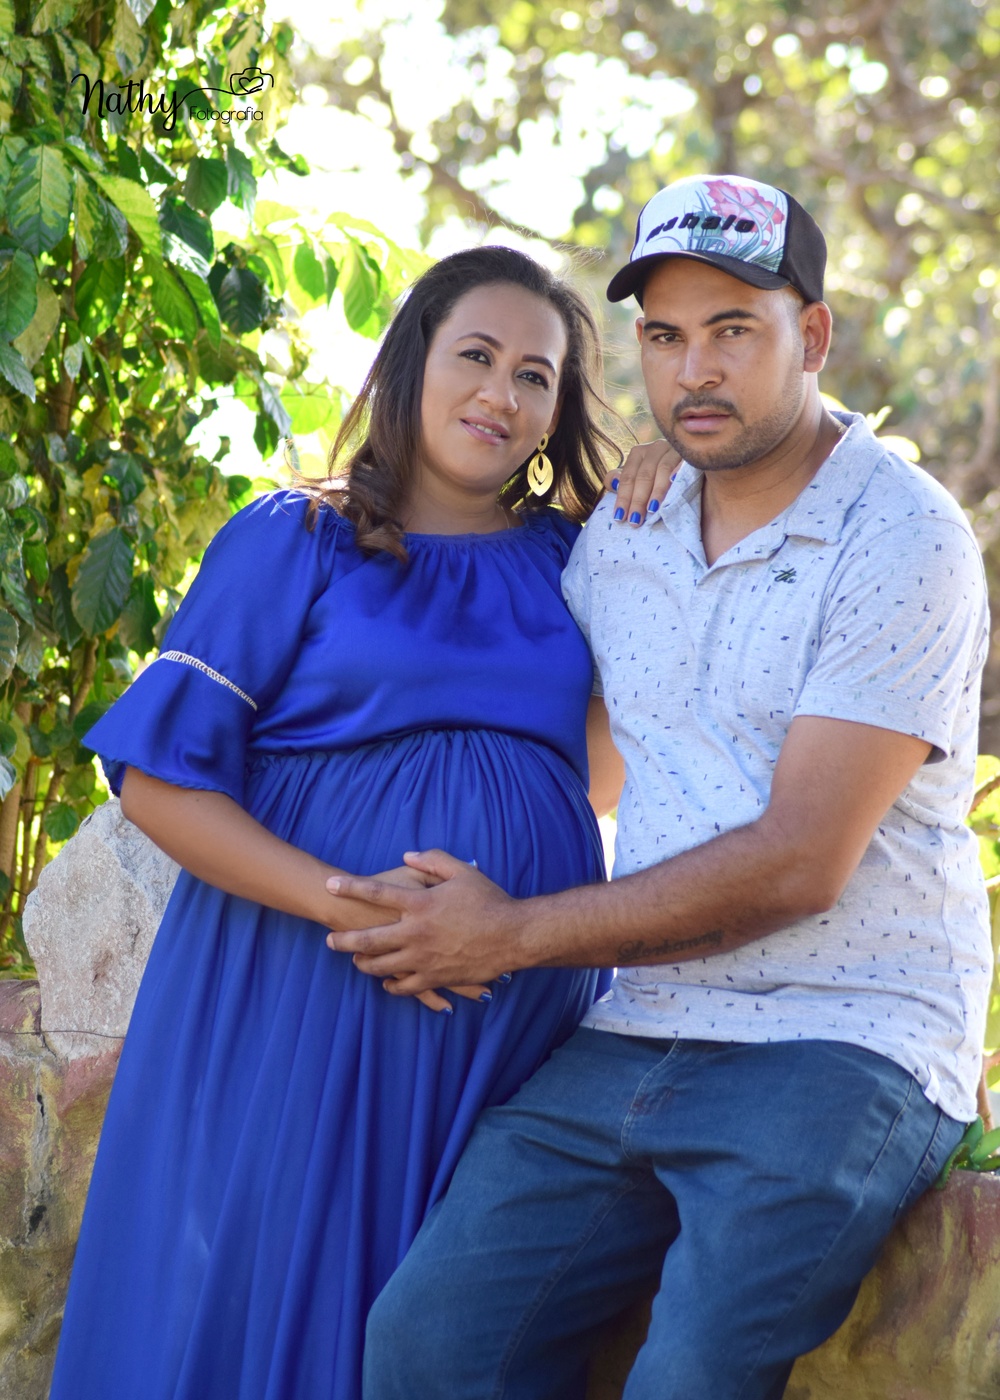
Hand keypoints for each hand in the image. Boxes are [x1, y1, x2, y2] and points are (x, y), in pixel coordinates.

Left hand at [326, 849, 520, 994]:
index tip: (330, 885)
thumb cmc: (489, 901)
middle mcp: (416, 932)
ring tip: (355, 960)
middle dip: (343, 939)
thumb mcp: (463, 872)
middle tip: (330, 939)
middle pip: (367, 938)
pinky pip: (404, 986)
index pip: (375, 893)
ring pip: (380, 966)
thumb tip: (407, 856)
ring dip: (363, 963)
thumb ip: (433, 860)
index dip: (349, 888)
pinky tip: (386, 981)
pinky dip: (391, 985)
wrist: (514, 936)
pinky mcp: (435, 977)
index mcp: (421, 903)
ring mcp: (423, 958)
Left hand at [605, 439, 680, 526]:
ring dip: (656, 491)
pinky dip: (677, 472)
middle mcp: (655, 448)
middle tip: (635, 520)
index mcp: (639, 453)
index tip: (620, 518)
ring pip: (662, 469)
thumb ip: (623, 481)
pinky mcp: (691, 455)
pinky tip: (673, 482)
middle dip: (638, 499)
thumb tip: (613, 483)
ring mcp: (674, 450)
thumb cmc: (658, 477)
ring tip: (652, 509)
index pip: (628, 477)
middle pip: (643, 475)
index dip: (623, 498)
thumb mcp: (638, 477)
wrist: (688, 467)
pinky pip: (684, 463)